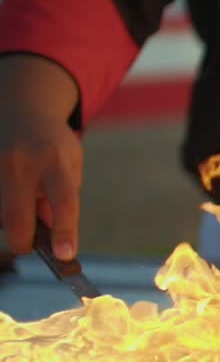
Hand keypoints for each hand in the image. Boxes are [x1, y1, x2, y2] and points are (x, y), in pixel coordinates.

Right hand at [0, 55, 81, 258]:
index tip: (65, 255)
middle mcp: (20, 162)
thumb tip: (54, 239)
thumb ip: (63, 200)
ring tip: (21, 199)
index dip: (65, 231)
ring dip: (9, 219)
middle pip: (15, 217)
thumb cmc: (52, 144)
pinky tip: (12, 193)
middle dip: (22, 241)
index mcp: (53, 161)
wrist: (21, 107)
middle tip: (29, 245)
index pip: (63, 202)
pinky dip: (2, 207)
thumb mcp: (70, 165)